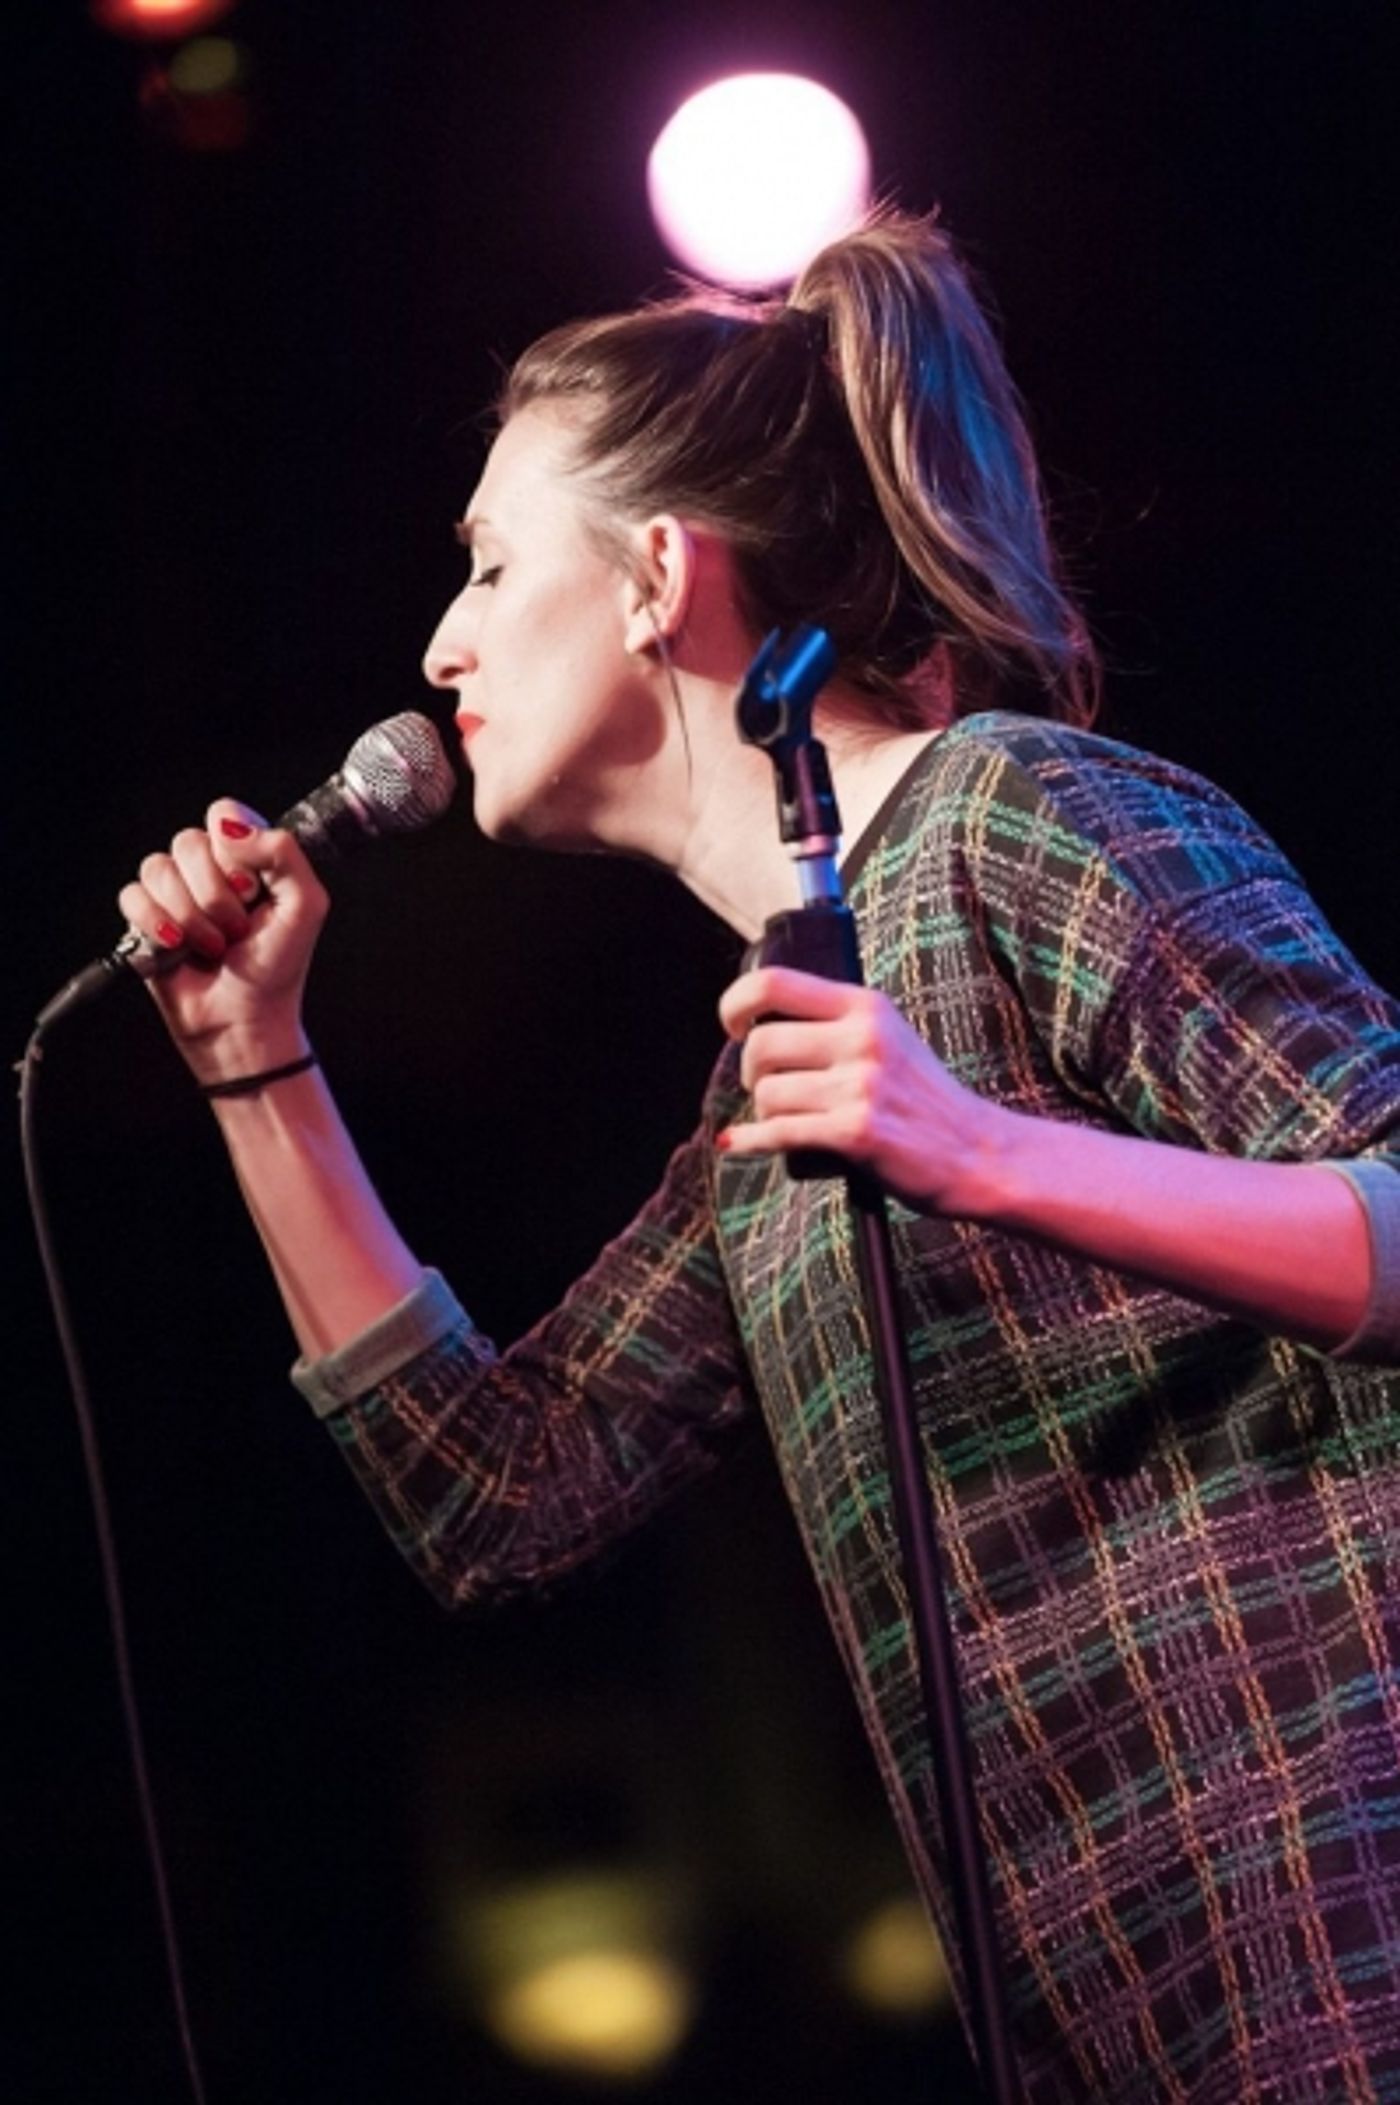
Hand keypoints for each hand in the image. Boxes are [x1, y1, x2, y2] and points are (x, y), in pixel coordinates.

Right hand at [116, 800, 328, 1078]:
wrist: (244, 1020)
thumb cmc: (277, 967)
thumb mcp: (306, 905)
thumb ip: (283, 852)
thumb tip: (230, 827)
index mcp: (246, 856)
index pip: (224, 815)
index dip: (234, 849)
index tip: (253, 887)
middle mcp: (207, 868)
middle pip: (188, 841)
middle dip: (216, 894)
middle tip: (238, 929)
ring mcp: (174, 891)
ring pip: (158, 869)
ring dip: (191, 917)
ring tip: (213, 947)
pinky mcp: (145, 918)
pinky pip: (132, 896)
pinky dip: (157, 925)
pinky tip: (179, 948)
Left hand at [717, 965, 1008, 1215]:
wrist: (977, 1153)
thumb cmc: (925, 1100)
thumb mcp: (890, 1039)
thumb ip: (837, 1025)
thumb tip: (758, 1026)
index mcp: (866, 1006)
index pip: (774, 983)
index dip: (735, 1003)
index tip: (732, 1026)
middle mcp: (863, 1039)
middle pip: (761, 1044)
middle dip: (750, 1073)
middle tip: (764, 1087)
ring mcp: (860, 1086)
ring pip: (768, 1093)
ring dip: (763, 1113)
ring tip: (786, 1120)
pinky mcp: (856, 1132)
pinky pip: (779, 1132)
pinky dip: (751, 1141)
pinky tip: (739, 1143)